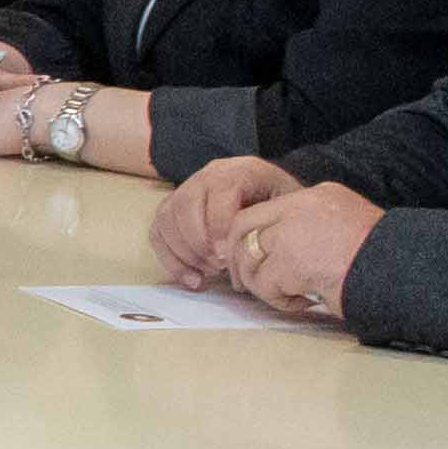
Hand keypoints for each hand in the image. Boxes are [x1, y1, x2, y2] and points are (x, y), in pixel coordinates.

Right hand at [152, 155, 295, 287]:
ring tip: (209, 272)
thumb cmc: (282, 210)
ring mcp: (187, 190)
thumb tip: (251, 248)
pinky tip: (193, 278)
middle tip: (218, 266)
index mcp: (241, 170)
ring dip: (184, 252)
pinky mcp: (173, 209)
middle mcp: (208, 174)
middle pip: (186, 202)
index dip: (217, 225)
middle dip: (197, 241)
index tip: (225, 258)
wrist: (274, 201)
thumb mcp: (289, 208)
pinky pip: (158, 232)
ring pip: (167, 217)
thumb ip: (271, 221)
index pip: (218, 190)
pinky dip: (171, 259)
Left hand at [223, 180, 382, 322]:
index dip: (250, 238)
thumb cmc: (383, 260)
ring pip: (249, 257)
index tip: (251, 259)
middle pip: (243, 227)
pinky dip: (278, 300)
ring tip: (287, 296)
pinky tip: (303, 303)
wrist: (403, 271)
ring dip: (260, 284)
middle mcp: (302, 206)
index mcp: (318, 196)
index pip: (265, 210)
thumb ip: (314, 233)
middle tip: (245, 283)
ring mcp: (294, 231)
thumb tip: (280, 257)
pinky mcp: (291, 261)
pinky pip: (265, 284)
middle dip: (239, 258)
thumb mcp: (347, 230)